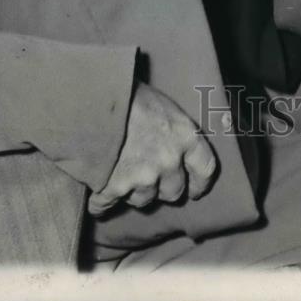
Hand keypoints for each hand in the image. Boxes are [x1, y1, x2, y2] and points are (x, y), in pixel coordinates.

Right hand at [87, 83, 216, 215]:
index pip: (205, 169)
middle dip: (162, 188)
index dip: (199, 184)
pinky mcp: (114, 188)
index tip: (194, 191)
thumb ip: (174, 132)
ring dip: (132, 192)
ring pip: (142, 200)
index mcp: (185, 136)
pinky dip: (100, 203)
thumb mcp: (164, 106)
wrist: (95, 96)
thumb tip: (176, 149)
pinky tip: (97, 195)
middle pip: (173, 192)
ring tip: (119, 172)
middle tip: (148, 177)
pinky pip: (105, 206)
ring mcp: (143, 177)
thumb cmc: (131, 94)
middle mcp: (169, 161)